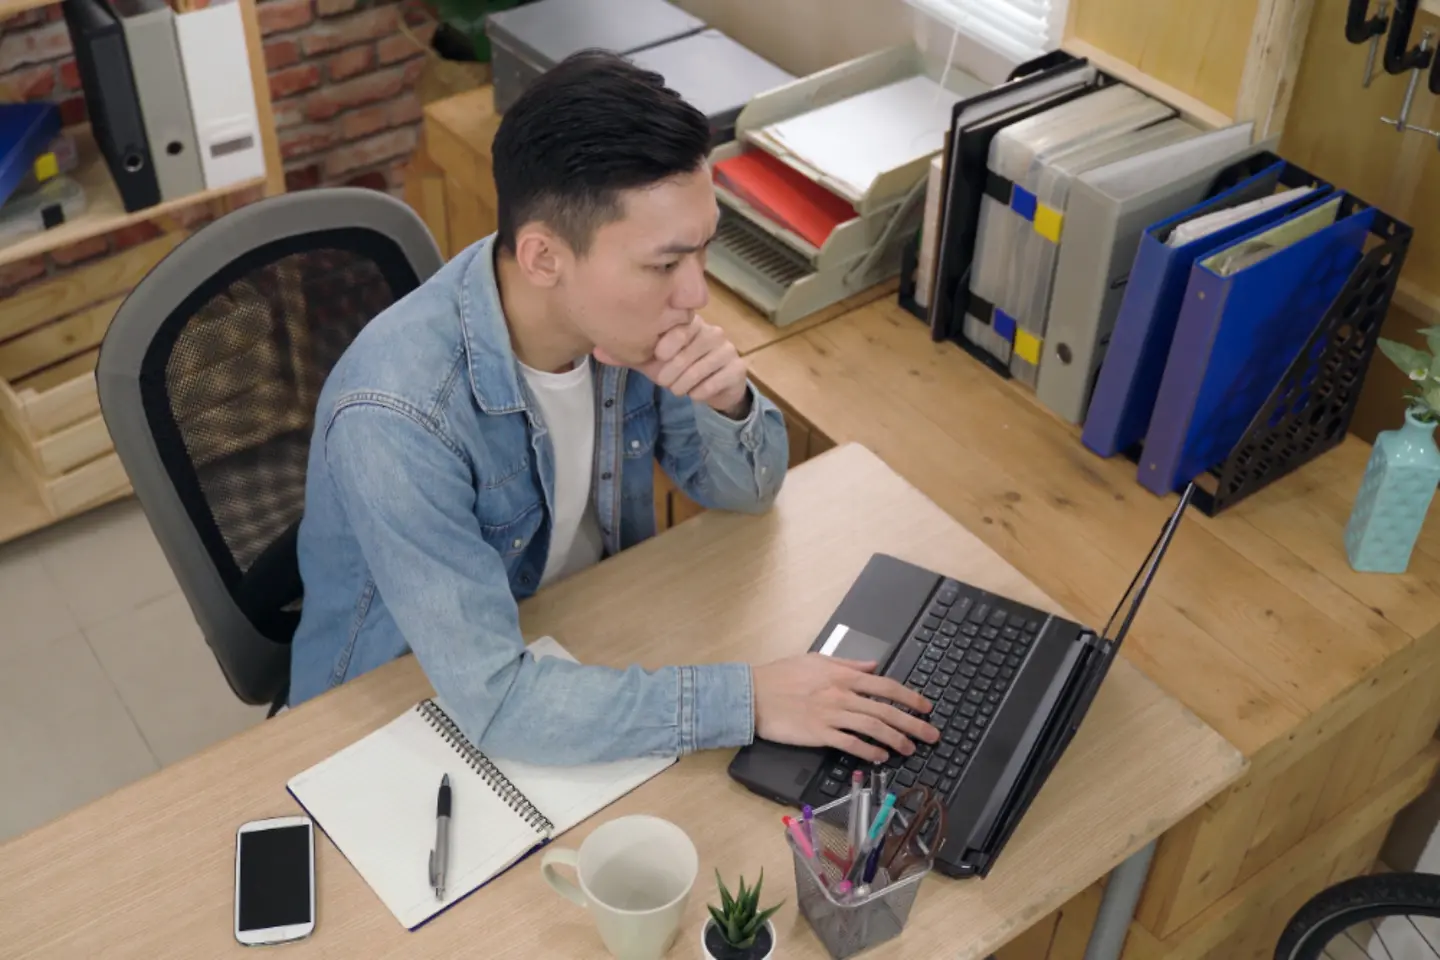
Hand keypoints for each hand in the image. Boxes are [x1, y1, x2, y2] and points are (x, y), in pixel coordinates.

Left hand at [602, 317, 749, 417]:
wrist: (714, 387)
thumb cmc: (681, 369)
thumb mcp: (652, 363)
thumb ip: (628, 356)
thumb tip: (596, 351)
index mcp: (691, 325)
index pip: (680, 328)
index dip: (669, 343)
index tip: (659, 355)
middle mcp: (712, 332)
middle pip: (689, 351)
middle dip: (672, 372)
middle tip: (665, 383)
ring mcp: (727, 349)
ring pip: (702, 368)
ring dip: (685, 384)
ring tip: (679, 388)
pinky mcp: (737, 368)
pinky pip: (716, 381)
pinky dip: (702, 391)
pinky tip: (697, 393)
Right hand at [751, 653, 939, 763]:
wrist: (752, 694)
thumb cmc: (781, 675)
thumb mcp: (816, 660)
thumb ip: (848, 663)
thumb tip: (873, 664)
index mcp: (842, 675)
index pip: (885, 685)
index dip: (909, 697)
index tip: (926, 707)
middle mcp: (841, 694)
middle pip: (885, 709)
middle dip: (913, 723)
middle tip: (931, 734)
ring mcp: (830, 715)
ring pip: (872, 727)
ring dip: (895, 739)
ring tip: (910, 749)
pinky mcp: (818, 734)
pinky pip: (850, 743)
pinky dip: (868, 751)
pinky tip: (880, 758)